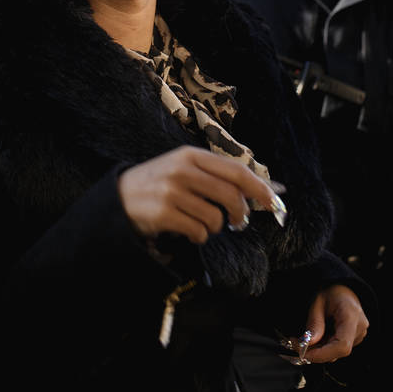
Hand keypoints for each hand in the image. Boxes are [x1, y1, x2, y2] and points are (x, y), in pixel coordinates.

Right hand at [117, 146, 281, 243]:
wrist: (119, 197)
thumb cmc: (159, 183)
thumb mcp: (184, 168)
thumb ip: (217, 176)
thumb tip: (266, 190)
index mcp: (191, 155)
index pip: (236, 171)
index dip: (259, 188)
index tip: (273, 203)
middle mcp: (182, 170)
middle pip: (230, 195)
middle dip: (240, 213)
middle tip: (238, 222)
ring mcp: (171, 191)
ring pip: (215, 218)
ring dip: (215, 228)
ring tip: (201, 224)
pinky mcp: (163, 214)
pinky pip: (198, 232)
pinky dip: (199, 237)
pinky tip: (188, 231)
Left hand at [299, 284, 368, 363]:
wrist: (343, 289)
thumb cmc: (331, 292)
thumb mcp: (317, 302)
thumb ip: (314, 323)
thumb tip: (308, 344)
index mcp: (351, 315)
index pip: (342, 345)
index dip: (323, 354)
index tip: (304, 353)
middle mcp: (359, 328)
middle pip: (338, 351)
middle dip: (316, 352)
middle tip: (296, 343)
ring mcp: (359, 334)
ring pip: (337, 352)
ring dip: (318, 349)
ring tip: (305, 337)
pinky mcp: (355, 339)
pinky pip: (337, 348)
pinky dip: (324, 346)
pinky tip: (317, 336)